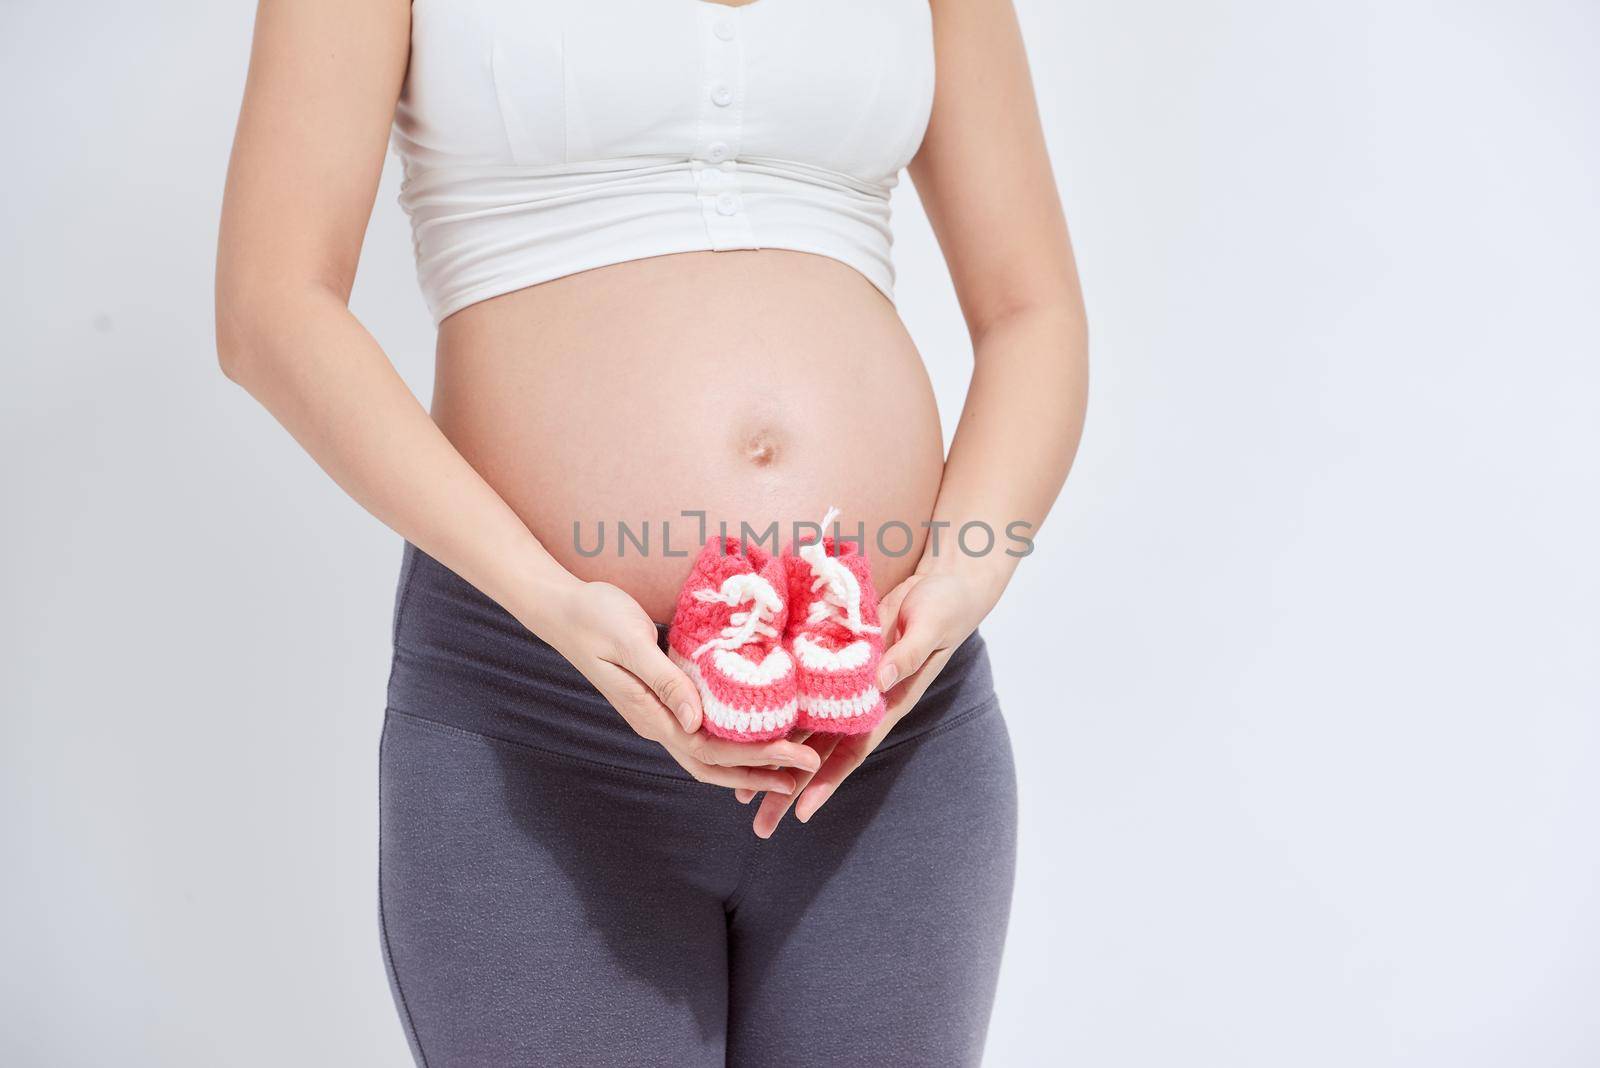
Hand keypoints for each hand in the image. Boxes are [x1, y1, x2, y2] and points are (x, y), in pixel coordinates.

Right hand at [539, 580, 821, 791]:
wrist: (561, 609)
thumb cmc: (594, 617)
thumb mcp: (630, 642)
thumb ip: (664, 680)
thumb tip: (696, 721)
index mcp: (650, 715)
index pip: (711, 750)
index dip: (757, 758)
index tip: (800, 757)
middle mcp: (655, 722)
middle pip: (713, 763)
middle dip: (761, 771)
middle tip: (808, 769)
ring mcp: (657, 713)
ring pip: (707, 752)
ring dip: (747, 763)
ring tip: (788, 764)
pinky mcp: (661, 698)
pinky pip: (701, 730)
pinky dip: (731, 739)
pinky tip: (755, 730)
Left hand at [734, 566, 1001, 835]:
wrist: (947, 584)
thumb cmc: (945, 607)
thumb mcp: (929, 628)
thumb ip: (905, 656)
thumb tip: (878, 682)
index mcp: (888, 703)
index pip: (852, 752)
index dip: (825, 782)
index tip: (801, 813)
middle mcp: (864, 704)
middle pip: (819, 754)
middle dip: (789, 790)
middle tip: (760, 824)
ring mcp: (848, 686)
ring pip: (805, 730)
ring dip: (775, 759)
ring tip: (742, 792)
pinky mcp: (837, 660)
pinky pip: (803, 691)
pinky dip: (780, 712)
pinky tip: (749, 726)